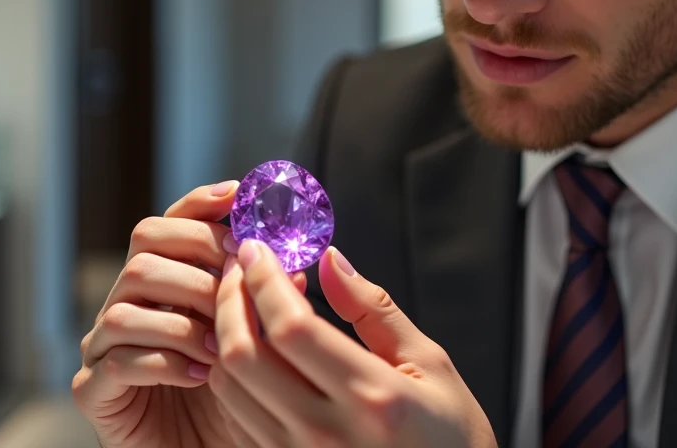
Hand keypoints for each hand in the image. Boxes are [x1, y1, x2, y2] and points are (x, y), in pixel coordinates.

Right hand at [71, 181, 308, 447]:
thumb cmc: (236, 398)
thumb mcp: (262, 344)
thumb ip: (272, 303)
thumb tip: (295, 263)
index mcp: (168, 281)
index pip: (173, 223)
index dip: (202, 204)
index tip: (238, 195)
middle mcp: (131, 303)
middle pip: (144, 247)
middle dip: (196, 259)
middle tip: (235, 284)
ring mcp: (105, 345)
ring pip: (125, 303)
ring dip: (181, 318)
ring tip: (222, 345)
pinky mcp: (93, 391)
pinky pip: (115, 360)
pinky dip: (162, 362)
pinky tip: (199, 375)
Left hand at [209, 238, 497, 447]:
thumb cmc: (451, 436)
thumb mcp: (430, 363)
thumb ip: (374, 309)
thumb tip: (330, 260)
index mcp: (372, 397)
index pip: (291, 328)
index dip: (265, 280)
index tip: (260, 248)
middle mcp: (326, 433)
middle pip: (244, 356)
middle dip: (232, 298)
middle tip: (243, 266)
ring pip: (230, 386)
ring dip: (226, 334)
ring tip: (245, 301)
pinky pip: (237, 415)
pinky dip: (233, 372)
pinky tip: (253, 345)